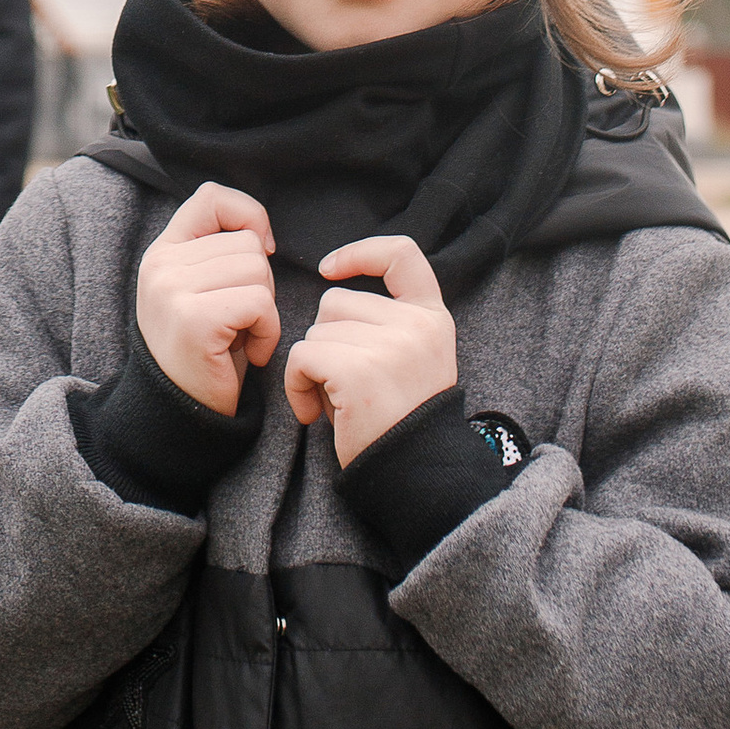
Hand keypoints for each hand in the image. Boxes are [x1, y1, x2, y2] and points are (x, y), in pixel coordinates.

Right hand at [134, 183, 280, 415]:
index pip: (211, 197)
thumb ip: (217, 253)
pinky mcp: (194, 319)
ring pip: (257, 271)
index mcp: (163, 251)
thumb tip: (261, 234)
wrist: (183, 413)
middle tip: (240, 321)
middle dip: (260, 283)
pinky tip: (249, 354)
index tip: (260, 251)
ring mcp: (173, 290)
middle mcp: (161, 264)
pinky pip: (259, 303)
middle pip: (247, 243)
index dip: (247, 215)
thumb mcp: (201, 291)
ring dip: (266, 310)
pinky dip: (267, 332)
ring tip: (242, 337)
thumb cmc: (206, 351)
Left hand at [283, 234, 458, 464]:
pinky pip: (302, 356)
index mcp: (433, 318)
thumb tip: (328, 284)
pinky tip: (313, 412)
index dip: (361, 252)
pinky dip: (296, 384)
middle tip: (344, 385)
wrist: (413, 476)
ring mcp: (391, 346)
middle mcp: (416, 325)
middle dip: (327, 340)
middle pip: (335, 302)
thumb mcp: (409, 359)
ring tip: (337, 401)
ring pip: (315, 331)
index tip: (329, 268)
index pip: (402, 255)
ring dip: (312, 366)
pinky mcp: (358, 370)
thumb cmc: (397, 421)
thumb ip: (384, 321)